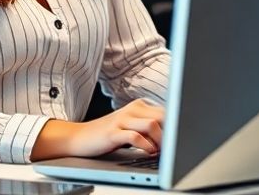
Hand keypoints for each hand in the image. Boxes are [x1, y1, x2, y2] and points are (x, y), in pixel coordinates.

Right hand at [33, 99, 163, 159]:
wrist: (80, 137)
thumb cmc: (109, 134)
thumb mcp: (132, 126)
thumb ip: (150, 127)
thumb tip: (174, 138)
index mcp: (139, 106)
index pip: (168, 112)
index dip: (176, 127)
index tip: (178, 141)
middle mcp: (132, 109)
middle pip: (163, 116)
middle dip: (171, 134)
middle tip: (171, 149)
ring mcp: (121, 120)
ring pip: (152, 125)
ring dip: (161, 141)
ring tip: (158, 152)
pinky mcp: (112, 132)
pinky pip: (135, 137)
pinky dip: (146, 146)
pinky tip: (147, 152)